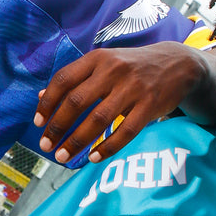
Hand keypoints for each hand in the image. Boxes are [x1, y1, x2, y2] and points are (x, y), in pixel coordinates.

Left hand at [34, 44, 215, 164]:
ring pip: (99, 119)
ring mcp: (133, 88)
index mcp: (97, 58)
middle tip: (46, 146)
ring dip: (77, 141)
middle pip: (77, 102)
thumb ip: (75, 79)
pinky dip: (108, 147)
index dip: (47, 103)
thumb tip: (40, 97)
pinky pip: (125, 131)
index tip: (37, 123)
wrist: (178, 64)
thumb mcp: (104, 64)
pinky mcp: (150, 105)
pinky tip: (94, 157)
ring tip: (63, 157)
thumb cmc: (132, 67)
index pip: (63, 80)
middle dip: (57, 127)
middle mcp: (113, 70)